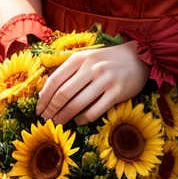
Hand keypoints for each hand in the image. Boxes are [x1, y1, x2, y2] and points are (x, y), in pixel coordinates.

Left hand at [35, 41, 151, 125]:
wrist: (139, 57)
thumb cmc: (108, 59)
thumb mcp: (88, 57)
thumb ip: (70, 69)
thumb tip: (47, 88)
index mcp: (81, 58)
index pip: (55, 79)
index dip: (44, 96)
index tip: (38, 108)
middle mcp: (92, 68)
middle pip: (64, 94)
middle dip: (52, 109)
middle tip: (46, 118)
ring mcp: (105, 80)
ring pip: (78, 104)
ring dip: (64, 116)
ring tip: (58, 122)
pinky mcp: (117, 93)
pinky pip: (95, 111)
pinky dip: (83, 119)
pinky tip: (79, 120)